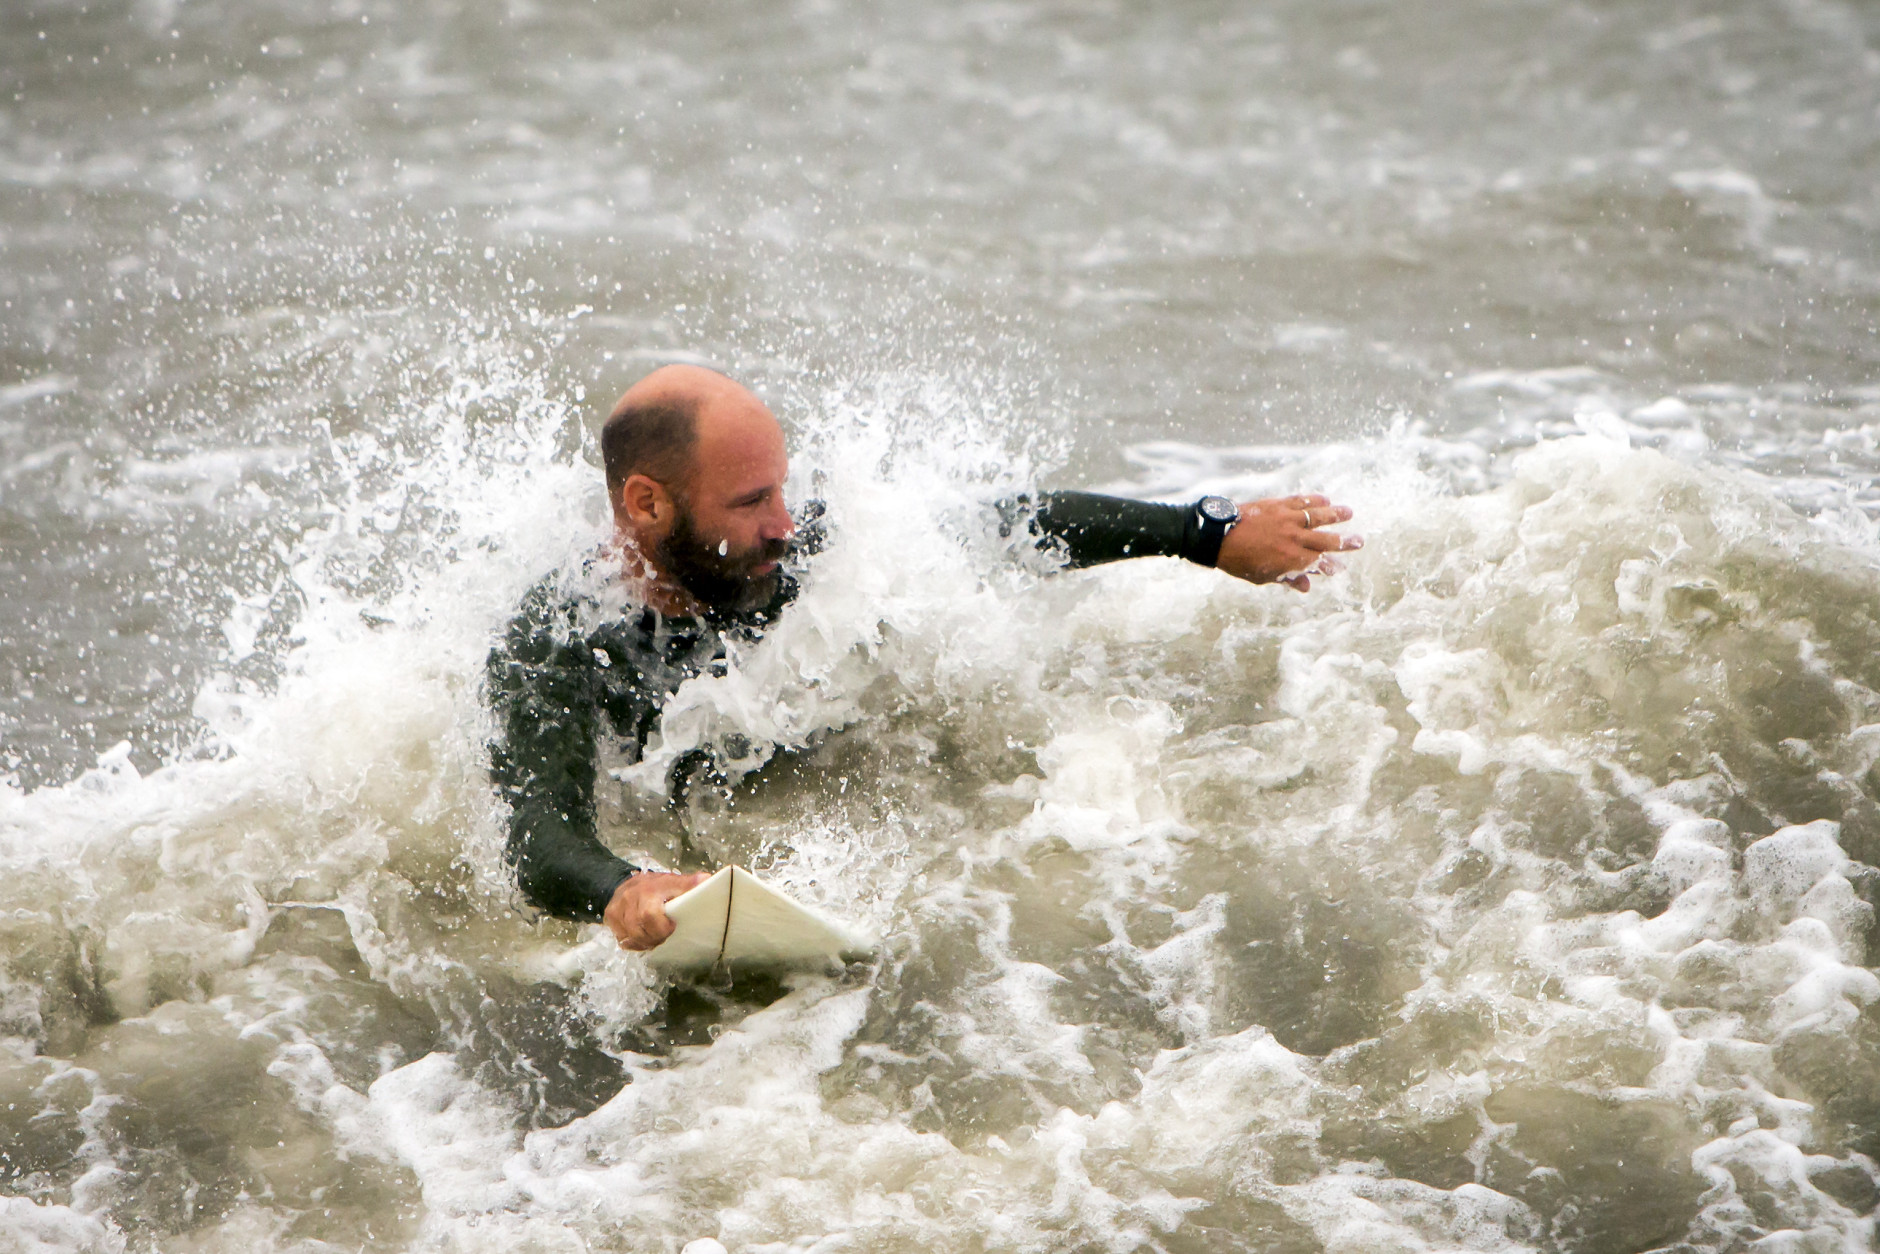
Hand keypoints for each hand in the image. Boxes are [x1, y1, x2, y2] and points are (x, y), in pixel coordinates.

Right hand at [604, 870, 711, 950]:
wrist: (629, 881)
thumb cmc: (657, 886)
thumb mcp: (674, 882)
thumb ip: (690, 884)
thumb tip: (707, 880)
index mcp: (649, 889)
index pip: (650, 915)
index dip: (662, 928)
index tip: (672, 927)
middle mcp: (630, 896)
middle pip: (639, 930)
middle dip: (654, 937)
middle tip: (664, 935)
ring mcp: (617, 907)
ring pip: (630, 937)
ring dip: (645, 942)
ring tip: (655, 937)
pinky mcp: (610, 916)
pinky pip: (622, 939)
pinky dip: (634, 943)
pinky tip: (643, 938)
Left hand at [1214, 494, 1361, 592]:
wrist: (1219, 536)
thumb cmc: (1239, 560)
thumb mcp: (1263, 576)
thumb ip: (1287, 579)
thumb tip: (1307, 588)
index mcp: (1292, 559)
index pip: (1319, 563)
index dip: (1331, 566)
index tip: (1341, 568)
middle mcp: (1295, 538)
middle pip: (1326, 540)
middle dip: (1345, 542)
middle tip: (1359, 541)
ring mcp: (1288, 519)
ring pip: (1319, 516)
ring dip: (1336, 515)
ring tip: (1349, 513)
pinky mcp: (1279, 505)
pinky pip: (1302, 501)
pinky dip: (1315, 500)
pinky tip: (1325, 499)